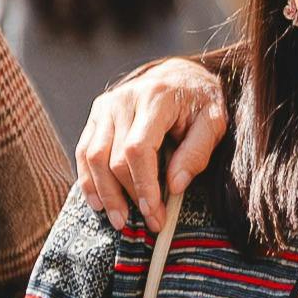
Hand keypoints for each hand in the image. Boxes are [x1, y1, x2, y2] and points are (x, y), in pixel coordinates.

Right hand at [74, 58, 227, 228]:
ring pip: (93, 157)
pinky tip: (98, 203)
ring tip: (119, 220)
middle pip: (114, 158)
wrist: (179, 74)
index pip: (138, 149)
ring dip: (104, 193)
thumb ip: (196, 153)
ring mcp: (106, 105)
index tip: (155, 215)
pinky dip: (88, 180)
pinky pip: (84, 151)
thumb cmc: (199, 102)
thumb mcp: (213, 122)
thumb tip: (174, 187)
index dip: (143, 186)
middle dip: (129, 196)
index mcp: (155, 98)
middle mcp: (124, 99)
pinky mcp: (97, 114)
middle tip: (148, 223)